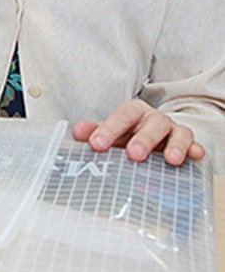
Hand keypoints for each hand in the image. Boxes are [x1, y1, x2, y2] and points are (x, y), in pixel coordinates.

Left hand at [72, 100, 204, 165]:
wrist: (153, 136)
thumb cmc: (128, 135)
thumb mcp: (111, 133)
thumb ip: (94, 132)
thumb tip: (77, 132)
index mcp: (132, 112)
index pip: (122, 115)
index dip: (109, 129)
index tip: (97, 144)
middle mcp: (154, 118)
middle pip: (152, 123)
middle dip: (144, 139)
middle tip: (134, 155)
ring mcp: (173, 130)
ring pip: (178, 132)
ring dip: (175, 145)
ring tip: (170, 159)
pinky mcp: (188, 144)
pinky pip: (194, 144)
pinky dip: (194, 149)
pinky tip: (195, 155)